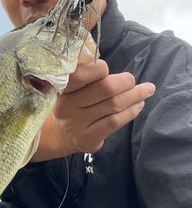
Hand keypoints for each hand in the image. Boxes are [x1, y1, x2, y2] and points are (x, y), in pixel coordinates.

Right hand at [31, 59, 154, 161]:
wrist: (62, 134)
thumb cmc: (75, 103)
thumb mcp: (73, 87)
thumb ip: (89, 76)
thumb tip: (120, 72)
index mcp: (62, 88)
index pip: (83, 73)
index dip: (101, 68)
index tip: (108, 69)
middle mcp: (66, 106)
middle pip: (105, 88)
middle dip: (127, 82)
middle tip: (137, 82)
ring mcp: (76, 125)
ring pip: (113, 105)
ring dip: (135, 96)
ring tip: (146, 91)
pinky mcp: (87, 139)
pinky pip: (114, 122)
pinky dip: (131, 112)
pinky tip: (138, 106)